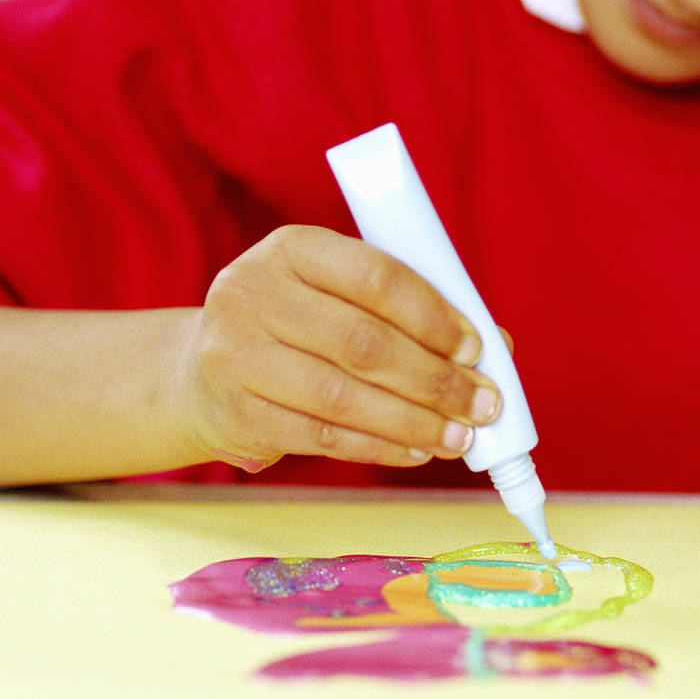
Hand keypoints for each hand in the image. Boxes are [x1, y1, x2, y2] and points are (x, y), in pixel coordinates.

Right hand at [176, 226, 502, 472]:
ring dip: (414, 422)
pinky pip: (322, 439)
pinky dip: (379, 447)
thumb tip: (496, 348)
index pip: (375, 276)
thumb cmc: (299, 324)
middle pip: (363, 343)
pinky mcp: (237, 414)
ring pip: (344, 399)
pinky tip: (416, 450)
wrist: (203, 370)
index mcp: (291, 248)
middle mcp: (253, 294)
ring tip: (459, 436)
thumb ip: (411, 309)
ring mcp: (236, 356)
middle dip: (435, 379)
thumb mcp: (341, 293)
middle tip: (482, 404)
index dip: (434, 315)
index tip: (476, 347)